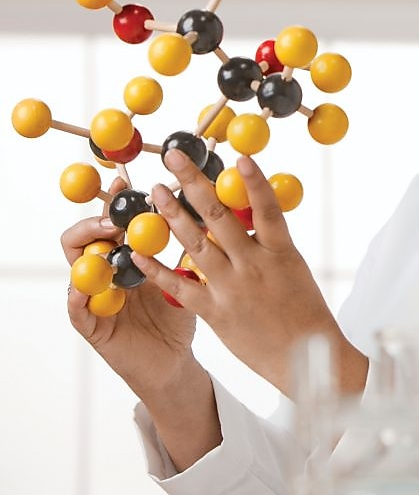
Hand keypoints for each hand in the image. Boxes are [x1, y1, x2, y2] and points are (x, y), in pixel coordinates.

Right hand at [63, 177, 199, 398]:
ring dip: (89, 249)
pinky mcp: (92, 326)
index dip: (118, 202)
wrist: (176, 362)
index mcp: (129, 258)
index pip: (116, 222)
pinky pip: (76, 307)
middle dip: (99, 220)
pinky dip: (79, 294)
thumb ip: (190, 247)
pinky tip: (86, 286)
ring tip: (107, 238)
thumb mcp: (188, 277)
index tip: (128, 182)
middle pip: (88, 236)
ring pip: (76, 267)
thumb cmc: (183, 316)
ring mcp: (96, 297)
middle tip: (118, 214)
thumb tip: (214, 209)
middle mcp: (107, 273)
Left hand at [131, 150, 367, 396]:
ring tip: (154, 191)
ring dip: (171, 214)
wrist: (306, 358)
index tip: (236, 155)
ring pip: (194, 243)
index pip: (265, 206)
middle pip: (218, 216)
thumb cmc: (305, 311)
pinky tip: (139, 251)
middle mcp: (253, 265)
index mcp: (281, 251)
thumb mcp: (293, 269)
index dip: (252, 180)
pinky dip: (157, 268)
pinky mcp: (215, 312)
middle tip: (174, 157)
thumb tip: (244, 217)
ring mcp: (232, 288)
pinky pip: (180, 286)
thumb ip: (268, 244)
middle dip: (192, 182)